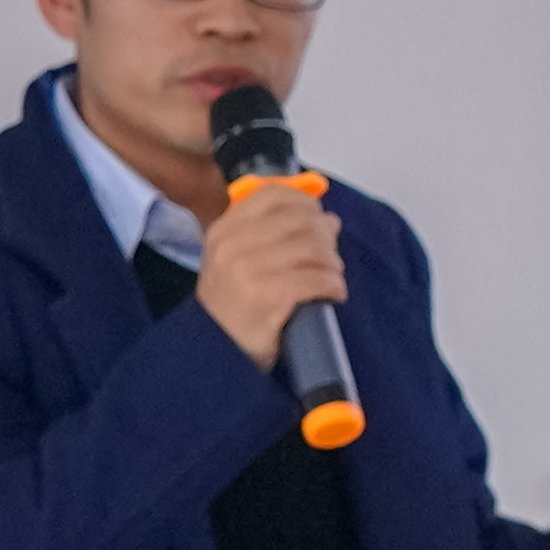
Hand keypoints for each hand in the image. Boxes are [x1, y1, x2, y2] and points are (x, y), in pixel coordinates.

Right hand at [189, 171, 349, 375]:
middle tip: (330, 258)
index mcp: (224, 231)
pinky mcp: (266, 298)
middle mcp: (232, 246)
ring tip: (332, 277)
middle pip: (300, 220)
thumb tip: (329, 220)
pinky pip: (315, 280)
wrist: (216, 355)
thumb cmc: (233, 309)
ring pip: (312, 248)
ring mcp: (247, 272)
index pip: (272, 195)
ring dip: (332, 264)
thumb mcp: (237, 263)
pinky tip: (333, 294)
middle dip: (325, 238)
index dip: (305, 203)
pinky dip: (333, 285)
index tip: (318, 218)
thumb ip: (275, 235)